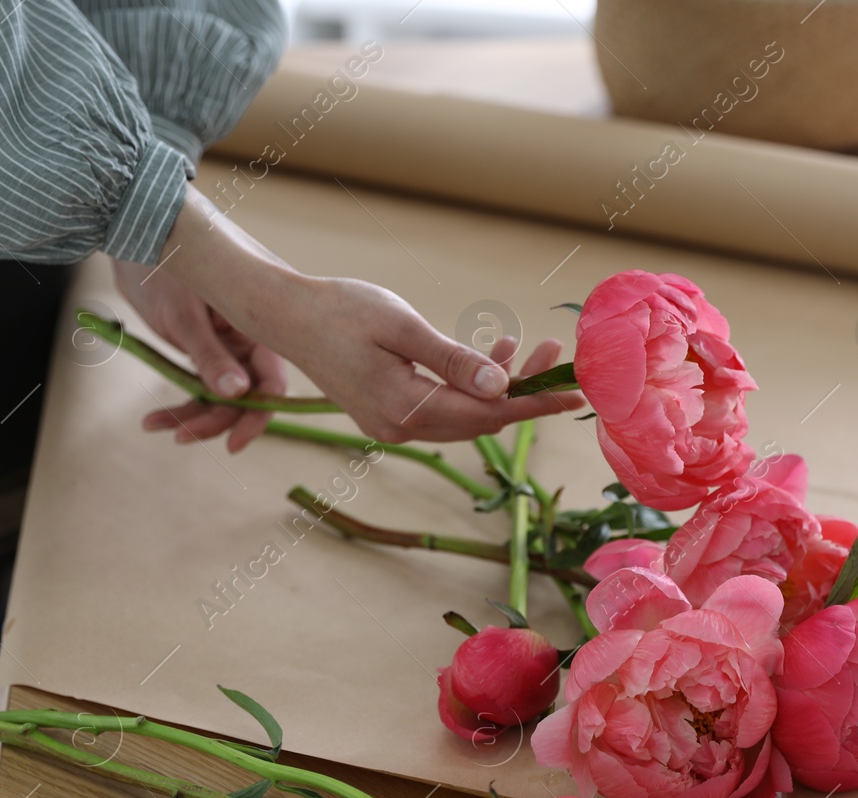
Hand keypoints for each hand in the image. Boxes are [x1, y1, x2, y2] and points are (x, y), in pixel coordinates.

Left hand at [112, 258, 286, 451]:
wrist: (132, 228)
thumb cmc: (163, 259)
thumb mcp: (184, 314)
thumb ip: (211, 356)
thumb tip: (238, 396)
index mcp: (261, 321)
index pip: (273, 379)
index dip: (259, 413)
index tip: (235, 442)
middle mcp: (252, 334)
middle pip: (247, 392)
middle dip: (215, 418)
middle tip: (181, 436)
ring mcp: (230, 340)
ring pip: (222, 391)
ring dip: (192, 413)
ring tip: (156, 425)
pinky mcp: (208, 343)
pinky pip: (202, 380)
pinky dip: (181, 399)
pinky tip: (155, 417)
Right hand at [153, 188, 584, 443]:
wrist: (284, 315)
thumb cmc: (339, 310)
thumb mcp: (401, 326)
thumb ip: (453, 360)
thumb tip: (501, 389)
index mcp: (405, 408)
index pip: (487, 415)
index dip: (534, 404)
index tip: (573, 392)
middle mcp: (400, 428)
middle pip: (481, 420)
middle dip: (523, 391)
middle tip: (553, 353)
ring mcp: (393, 425)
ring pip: (464, 416)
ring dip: (497, 387)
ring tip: (520, 346)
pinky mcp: (388, 414)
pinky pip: (444, 409)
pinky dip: (471, 387)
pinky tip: (486, 357)